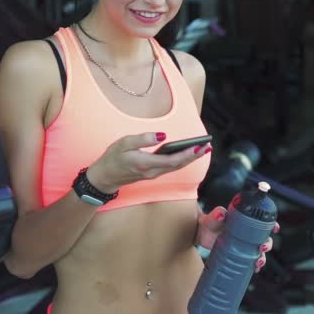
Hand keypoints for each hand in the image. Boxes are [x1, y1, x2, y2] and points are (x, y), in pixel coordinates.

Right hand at [87, 132, 211, 192]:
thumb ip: (143, 139)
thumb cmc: (113, 158)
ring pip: (176, 167)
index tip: (199, 147)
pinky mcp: (153, 173)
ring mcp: (154, 174)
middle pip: (178, 165)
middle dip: (194, 156)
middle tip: (208, 146)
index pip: (171, 160)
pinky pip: (172, 167)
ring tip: (203, 149)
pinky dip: (183, 160)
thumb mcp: (123, 143)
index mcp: (145, 163)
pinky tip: (189, 154)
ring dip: (190, 159)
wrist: (104, 177)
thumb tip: (162, 135)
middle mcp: (152, 171)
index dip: (187, 154)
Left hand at [195, 206, 280, 272]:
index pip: (264, 222)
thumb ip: (216, 214)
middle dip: (268, 244)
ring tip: (257, 262)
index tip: (274, 229)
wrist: (201, 235)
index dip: (272, 225)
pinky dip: (255, 266)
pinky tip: (254, 270)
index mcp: (246, 222)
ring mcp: (245, 246)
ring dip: (262, 258)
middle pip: (265, 239)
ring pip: (260, 252)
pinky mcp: (240, 255)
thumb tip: (221, 213)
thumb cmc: (210, 223)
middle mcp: (248, 234)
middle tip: (262, 247)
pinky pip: (251, 262)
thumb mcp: (213, 218)